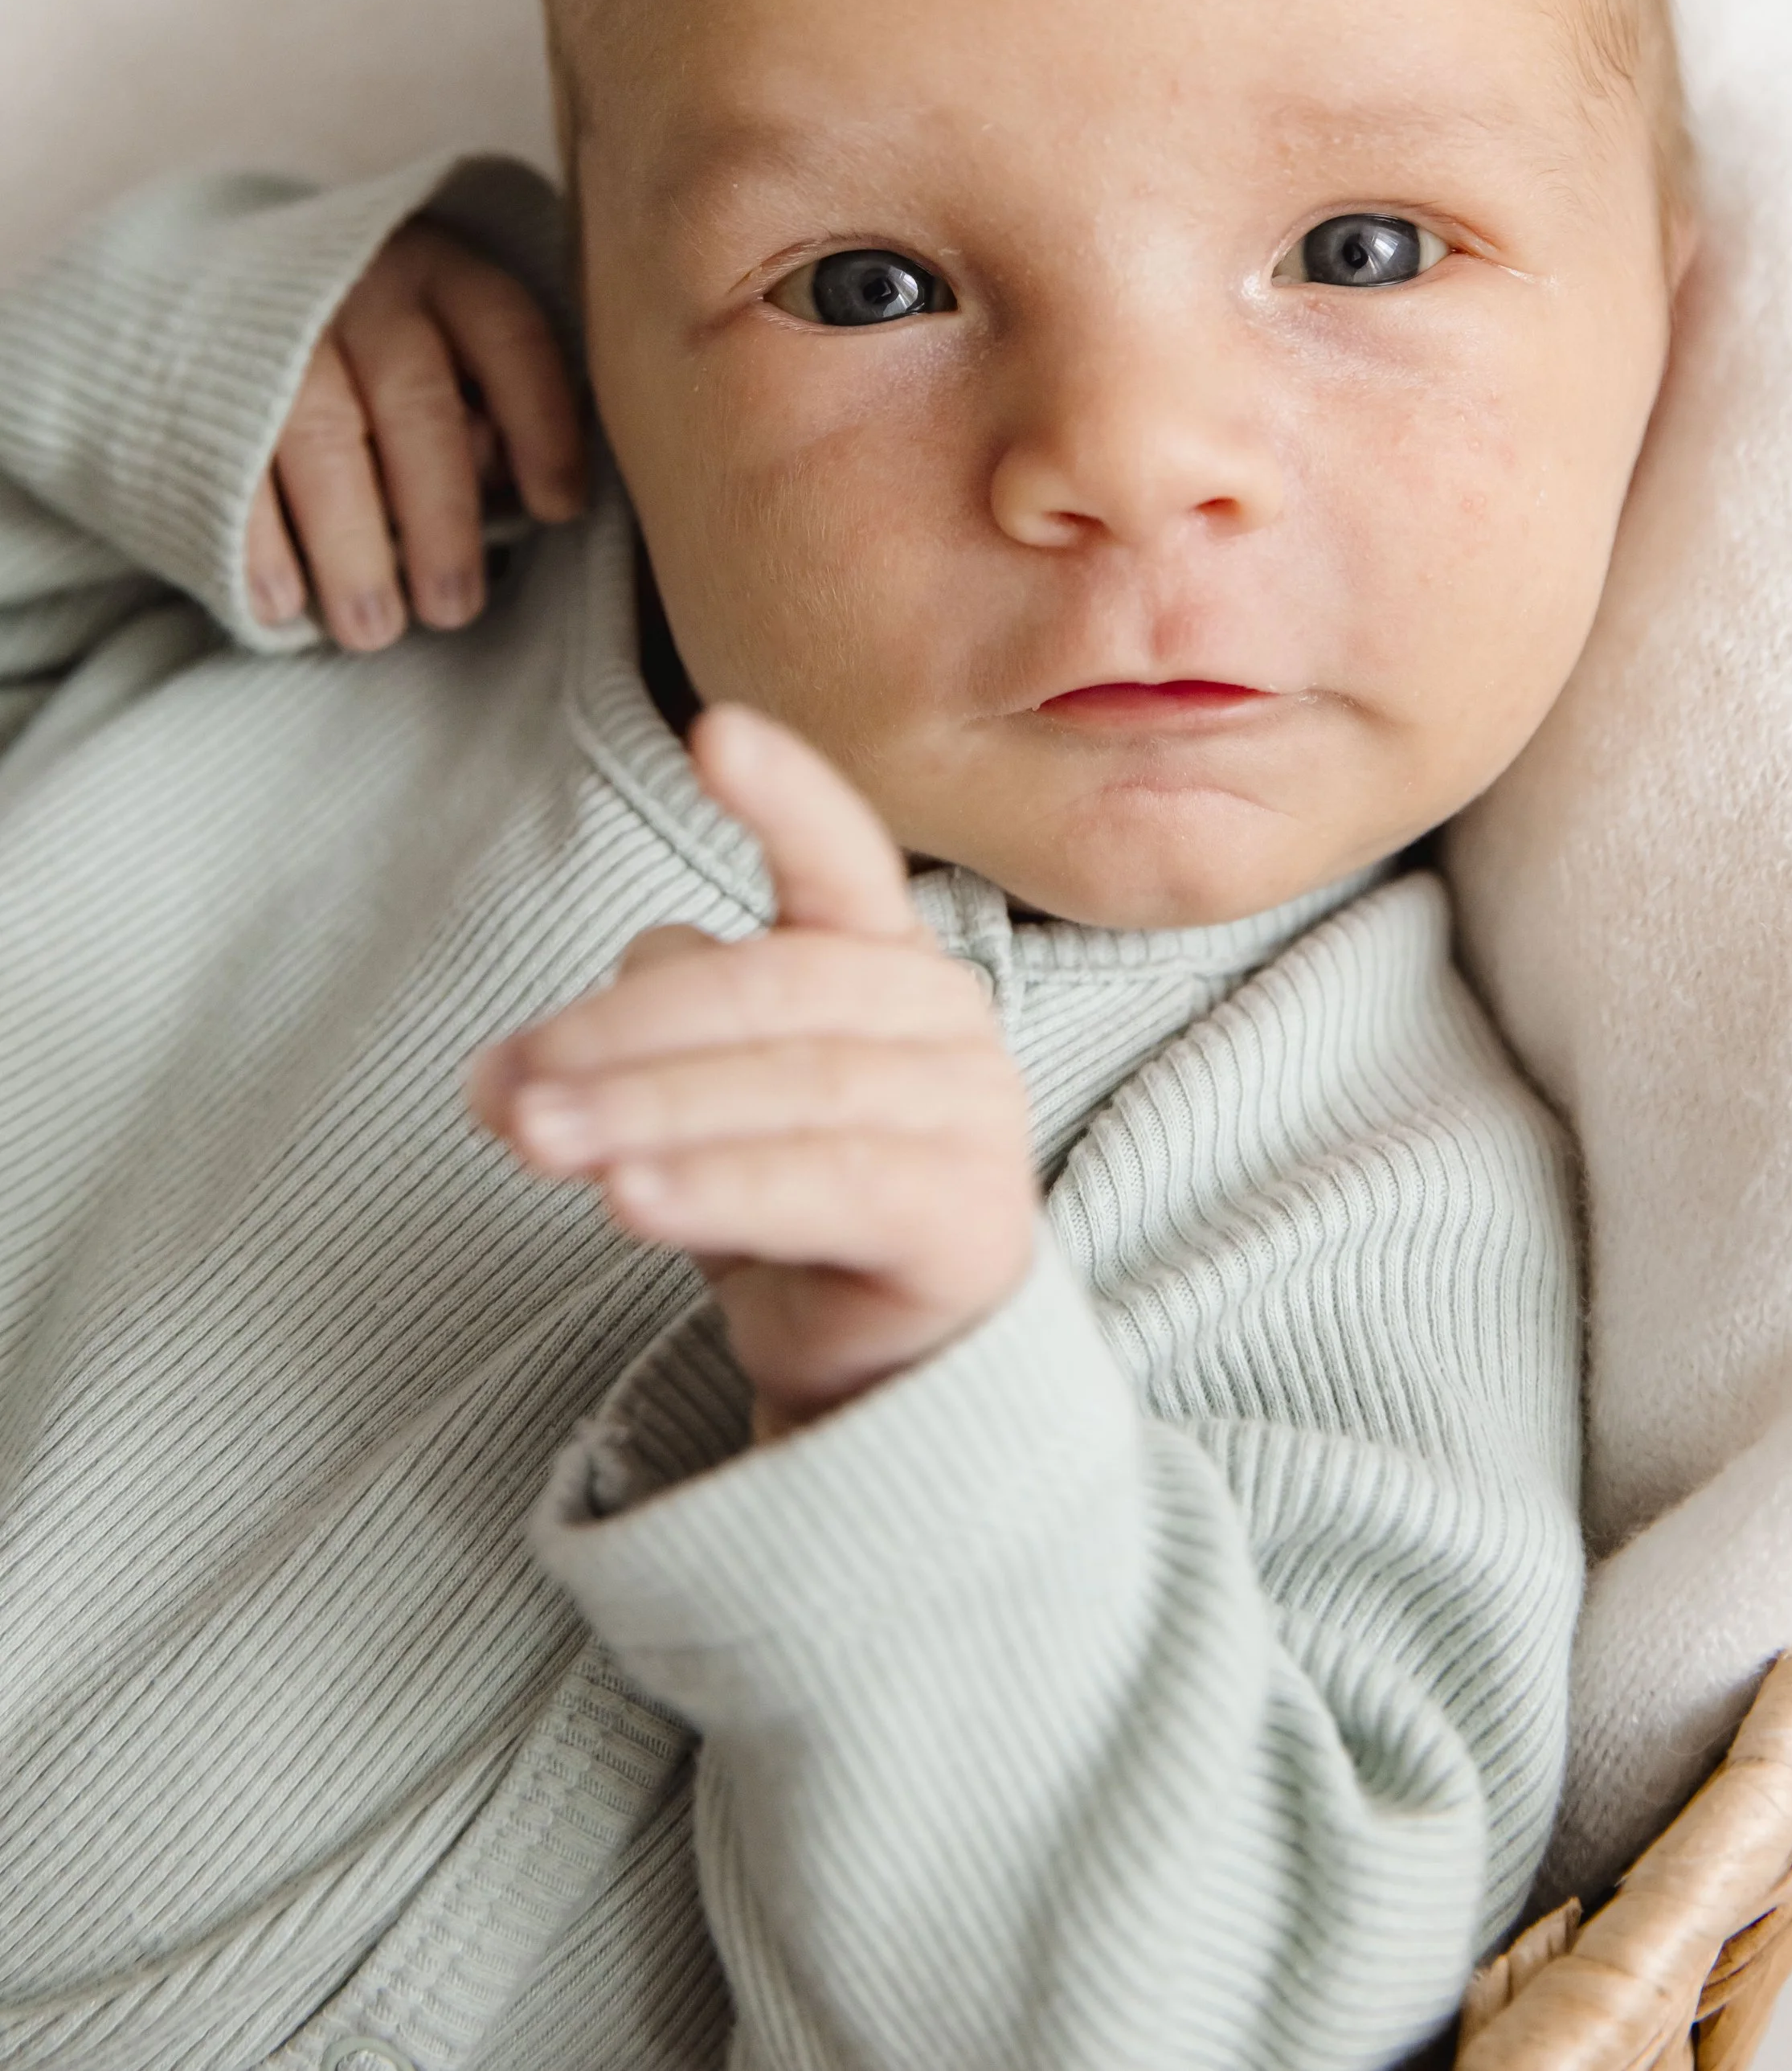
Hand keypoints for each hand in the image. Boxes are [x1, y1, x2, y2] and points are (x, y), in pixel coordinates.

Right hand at [247, 222, 586, 650]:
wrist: (210, 284)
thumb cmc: (369, 346)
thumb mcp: (440, 338)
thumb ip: (481, 404)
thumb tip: (505, 485)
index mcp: (440, 276)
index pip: (510, 338)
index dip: (542, 424)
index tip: (558, 509)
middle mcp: (361, 291)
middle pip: (413, 404)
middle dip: (439, 515)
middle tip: (453, 609)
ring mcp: (274, 333)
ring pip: (320, 439)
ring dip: (350, 546)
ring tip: (373, 628)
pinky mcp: (202, 380)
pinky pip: (230, 465)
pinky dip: (258, 543)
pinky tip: (283, 605)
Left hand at [469, 706, 1038, 1438]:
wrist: (886, 1376)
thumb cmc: (790, 1205)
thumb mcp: (705, 1099)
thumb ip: (652, 1031)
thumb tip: (557, 1026)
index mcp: (884, 960)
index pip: (838, 858)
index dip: (783, 794)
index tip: (712, 733)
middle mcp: (946, 1020)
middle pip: (770, 988)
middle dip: (621, 1032)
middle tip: (501, 1084)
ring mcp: (973, 1120)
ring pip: (789, 1086)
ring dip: (646, 1110)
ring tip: (531, 1140)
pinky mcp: (970, 1223)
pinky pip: (827, 1188)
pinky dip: (718, 1187)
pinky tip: (626, 1201)